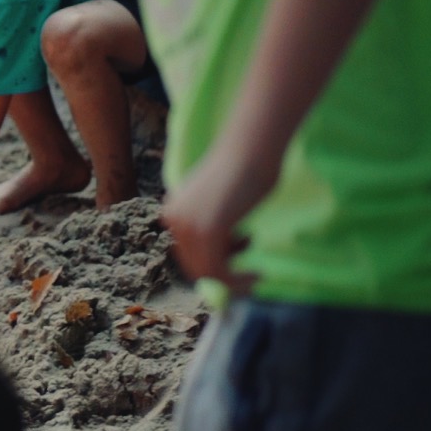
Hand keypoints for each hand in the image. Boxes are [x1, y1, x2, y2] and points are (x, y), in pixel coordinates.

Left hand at [160, 149, 272, 297]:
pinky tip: (257, 274)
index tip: (241, 254)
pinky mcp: (207, 230)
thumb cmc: (247, 171)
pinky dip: (238, 282)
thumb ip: (212, 226)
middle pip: (193, 265)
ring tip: (254, 268)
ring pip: (206, 273)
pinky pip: (218, 272)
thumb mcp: (220, 203)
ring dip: (233, 279)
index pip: (187, 253)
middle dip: (224, 271)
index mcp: (173, 210)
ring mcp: (187, 225)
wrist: (253, 149)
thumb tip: (218, 262)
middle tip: (250, 269)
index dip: (215, 261)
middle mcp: (174, 218)